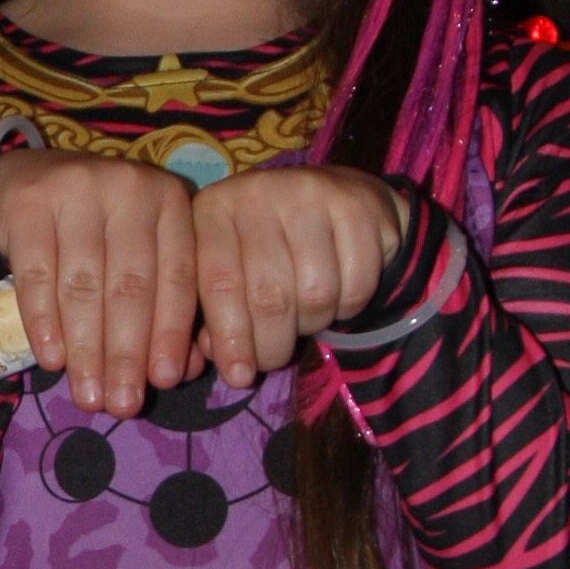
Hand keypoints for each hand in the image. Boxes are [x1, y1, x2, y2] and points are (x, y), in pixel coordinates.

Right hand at [0, 149, 198, 416]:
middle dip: (126, 354)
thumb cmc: (98, 230)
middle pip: (131, 286)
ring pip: (85, 285)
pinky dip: (45, 322)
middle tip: (120, 405)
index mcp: (171, 203)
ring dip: (86, 349)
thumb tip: (180, 373)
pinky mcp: (30, 202)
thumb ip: (163, 307)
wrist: (31, 176)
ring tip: (88, 395)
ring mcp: (78, 188)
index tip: (161, 383)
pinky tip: (52, 359)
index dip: (171, 334)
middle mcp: (131, 187)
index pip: (178, 277)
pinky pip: (38, 274)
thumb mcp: (140, 255)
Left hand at [188, 167, 405, 388]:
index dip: (228, 338)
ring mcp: (312, 193)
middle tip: (274, 359)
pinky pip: (356, 286)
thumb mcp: (232, 274)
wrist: (338, 200)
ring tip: (305, 316)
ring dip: (312, 324)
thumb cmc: (271, 249)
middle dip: (271, 345)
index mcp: (214, 209)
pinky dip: (349, 307)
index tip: (238, 377)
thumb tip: (211, 356)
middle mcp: (259, 191)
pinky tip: (339, 294)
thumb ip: (213, 316)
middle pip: (268, 296)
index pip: (219, 284)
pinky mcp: (359, 207)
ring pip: (315, 295)